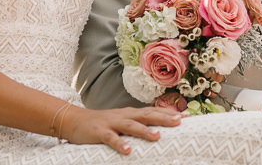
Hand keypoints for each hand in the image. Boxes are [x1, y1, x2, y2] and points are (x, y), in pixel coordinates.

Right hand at [61, 105, 181, 154]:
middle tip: (179, 122)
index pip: (153, 111)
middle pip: (146, 115)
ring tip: (157, 136)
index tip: (186, 117)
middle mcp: (124, 115)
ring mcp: (112, 123)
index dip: (169, 114)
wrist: (75, 120)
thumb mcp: (122, 121)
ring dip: (144, 131)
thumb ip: (137, 124)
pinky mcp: (100, 132)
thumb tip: (157, 130)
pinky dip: (120, 143)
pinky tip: (128, 150)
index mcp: (131, 113)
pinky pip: (111, 138)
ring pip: (131, 125)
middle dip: (163, 118)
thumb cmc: (103, 123)